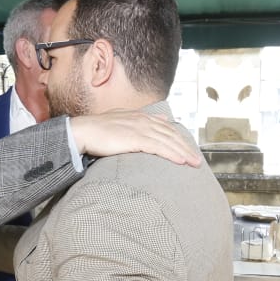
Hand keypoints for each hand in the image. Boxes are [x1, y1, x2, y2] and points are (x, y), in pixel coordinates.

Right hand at [69, 111, 201, 166]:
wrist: (83, 132)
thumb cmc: (97, 131)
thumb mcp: (121, 121)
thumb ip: (138, 121)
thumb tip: (157, 122)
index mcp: (141, 116)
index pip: (166, 128)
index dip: (179, 139)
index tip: (188, 150)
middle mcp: (144, 120)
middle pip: (172, 135)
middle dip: (186, 148)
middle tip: (197, 160)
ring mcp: (140, 128)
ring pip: (168, 141)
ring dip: (183, 153)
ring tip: (193, 164)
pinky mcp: (136, 138)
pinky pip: (159, 147)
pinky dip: (172, 154)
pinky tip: (180, 161)